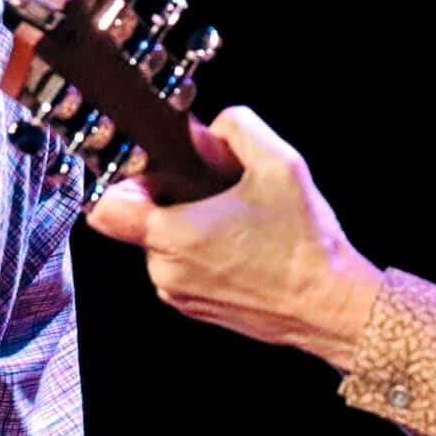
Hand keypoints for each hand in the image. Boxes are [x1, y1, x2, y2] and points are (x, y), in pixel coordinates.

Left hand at [83, 104, 383, 366]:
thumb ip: (237, 127)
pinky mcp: (195, 308)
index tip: (154, 171)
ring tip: (237, 221)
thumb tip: (207, 128)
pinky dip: (201, 252)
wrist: (331, 306)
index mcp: (173, 235)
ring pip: (161, 244)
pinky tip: (242, 245)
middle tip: (215, 191)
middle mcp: (165, 269)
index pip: (104, 208)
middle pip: (138, 220)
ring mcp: (178, 294)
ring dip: (187, 226)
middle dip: (171, 198)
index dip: (122, 180)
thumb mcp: (280, 163)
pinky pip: (181, 267)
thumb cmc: (306, 244)